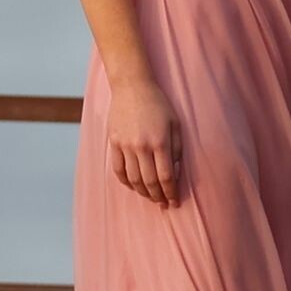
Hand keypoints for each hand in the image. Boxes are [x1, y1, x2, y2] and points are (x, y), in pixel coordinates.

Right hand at [108, 78, 182, 206]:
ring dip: (143, 192)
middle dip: (158, 196)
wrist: (132, 86)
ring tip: (151, 197)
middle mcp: (142, 146)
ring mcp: (125, 145)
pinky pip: (118, 170)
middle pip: (149, 182)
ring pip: (133, 179)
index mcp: (160, 141)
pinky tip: (133, 186)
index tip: (174, 201)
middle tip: (163, 204)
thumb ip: (177, 149)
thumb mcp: (175, 124)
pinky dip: (126, 182)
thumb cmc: (158, 104)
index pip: (166, 177)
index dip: (171, 193)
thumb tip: (175, 173)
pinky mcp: (114, 143)